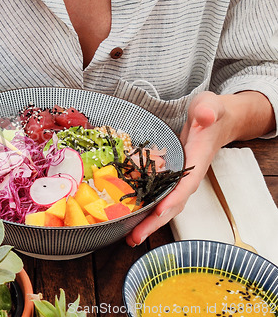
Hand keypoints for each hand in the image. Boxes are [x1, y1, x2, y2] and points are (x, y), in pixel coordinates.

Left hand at [125, 91, 230, 246]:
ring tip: (129, 237)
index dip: (173, 199)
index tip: (159, 211)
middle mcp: (187, 177)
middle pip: (172, 204)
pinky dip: (145, 209)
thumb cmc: (210, 114)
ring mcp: (177, 180)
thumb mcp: (209, 106)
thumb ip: (208, 111)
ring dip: (148, 222)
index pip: (185, 185)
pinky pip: (157, 197)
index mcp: (197, 163)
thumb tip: (204, 116)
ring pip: (163, 205)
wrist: (215, 121)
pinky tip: (129, 218)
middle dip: (154, 222)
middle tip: (135, 238)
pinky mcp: (168, 178)